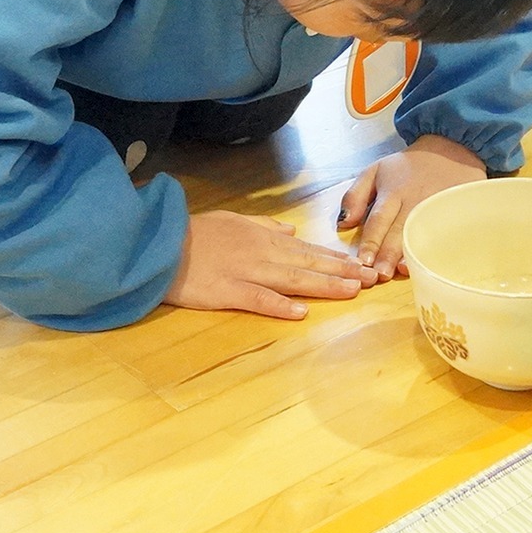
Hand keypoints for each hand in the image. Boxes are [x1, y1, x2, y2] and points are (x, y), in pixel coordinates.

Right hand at [163, 210, 377, 319]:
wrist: (160, 242)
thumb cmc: (195, 232)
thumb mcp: (232, 219)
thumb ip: (263, 225)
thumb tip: (290, 230)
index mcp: (263, 237)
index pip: (307, 249)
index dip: (335, 258)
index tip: (361, 264)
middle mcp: (261, 253)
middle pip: (308, 264)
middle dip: (342, 271)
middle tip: (371, 277)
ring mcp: (246, 272)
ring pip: (292, 279)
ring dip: (324, 285)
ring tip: (352, 291)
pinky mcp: (227, 291)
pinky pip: (257, 299)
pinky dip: (280, 306)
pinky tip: (301, 312)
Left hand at [337, 134, 487, 280]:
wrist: (449, 149)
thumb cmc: (408, 167)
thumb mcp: (375, 170)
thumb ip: (355, 196)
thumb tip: (344, 224)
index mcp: (393, 191)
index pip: (378, 220)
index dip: (370, 241)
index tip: (362, 262)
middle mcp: (414, 202)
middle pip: (399, 230)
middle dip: (388, 253)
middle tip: (379, 274)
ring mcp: (436, 208)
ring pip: (422, 234)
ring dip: (410, 254)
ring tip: (399, 271)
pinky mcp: (453, 213)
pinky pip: (444, 235)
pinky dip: (436, 249)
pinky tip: (430, 262)